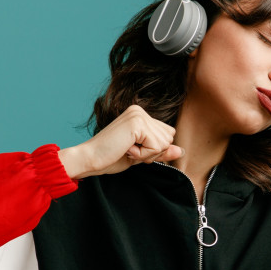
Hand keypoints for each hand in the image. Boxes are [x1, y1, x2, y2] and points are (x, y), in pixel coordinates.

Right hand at [58, 105, 183, 178]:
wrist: (89, 159)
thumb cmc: (110, 157)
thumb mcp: (141, 155)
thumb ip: (160, 151)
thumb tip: (181, 150)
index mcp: (140, 114)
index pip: (167, 134)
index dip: (154, 149)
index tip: (132, 149)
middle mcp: (140, 110)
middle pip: (169, 137)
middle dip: (153, 152)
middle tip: (129, 150)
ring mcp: (138, 115)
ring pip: (164, 143)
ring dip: (147, 154)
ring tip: (127, 149)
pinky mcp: (137, 123)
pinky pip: (156, 147)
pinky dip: (143, 155)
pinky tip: (126, 149)